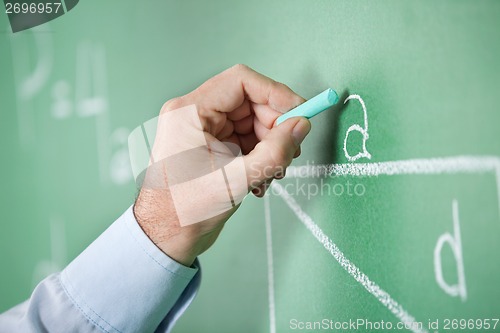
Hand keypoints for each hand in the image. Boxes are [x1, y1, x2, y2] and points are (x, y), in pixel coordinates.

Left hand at [133, 64, 310, 265]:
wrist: (165, 237)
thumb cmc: (185, 210)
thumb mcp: (237, 179)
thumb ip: (275, 151)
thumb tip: (301, 126)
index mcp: (190, 111)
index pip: (241, 81)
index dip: (276, 94)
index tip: (299, 113)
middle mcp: (194, 114)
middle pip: (250, 103)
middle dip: (275, 127)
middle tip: (288, 152)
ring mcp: (203, 130)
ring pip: (251, 123)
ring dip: (269, 146)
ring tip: (271, 174)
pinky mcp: (211, 146)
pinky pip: (244, 140)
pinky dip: (259, 157)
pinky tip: (259, 181)